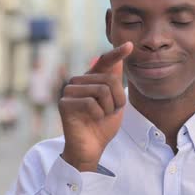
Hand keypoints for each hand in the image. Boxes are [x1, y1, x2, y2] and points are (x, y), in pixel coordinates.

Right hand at [59, 42, 132, 171]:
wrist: (91, 148)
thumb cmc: (102, 126)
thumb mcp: (115, 102)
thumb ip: (114, 82)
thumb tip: (118, 59)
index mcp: (91, 79)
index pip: (104, 61)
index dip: (117, 53)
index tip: (130, 46)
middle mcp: (78, 82)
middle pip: (109, 79)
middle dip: (117, 99)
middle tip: (111, 112)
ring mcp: (69, 91)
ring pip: (101, 90)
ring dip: (109, 107)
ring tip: (101, 116)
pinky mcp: (64, 103)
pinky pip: (90, 103)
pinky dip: (97, 114)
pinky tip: (92, 120)